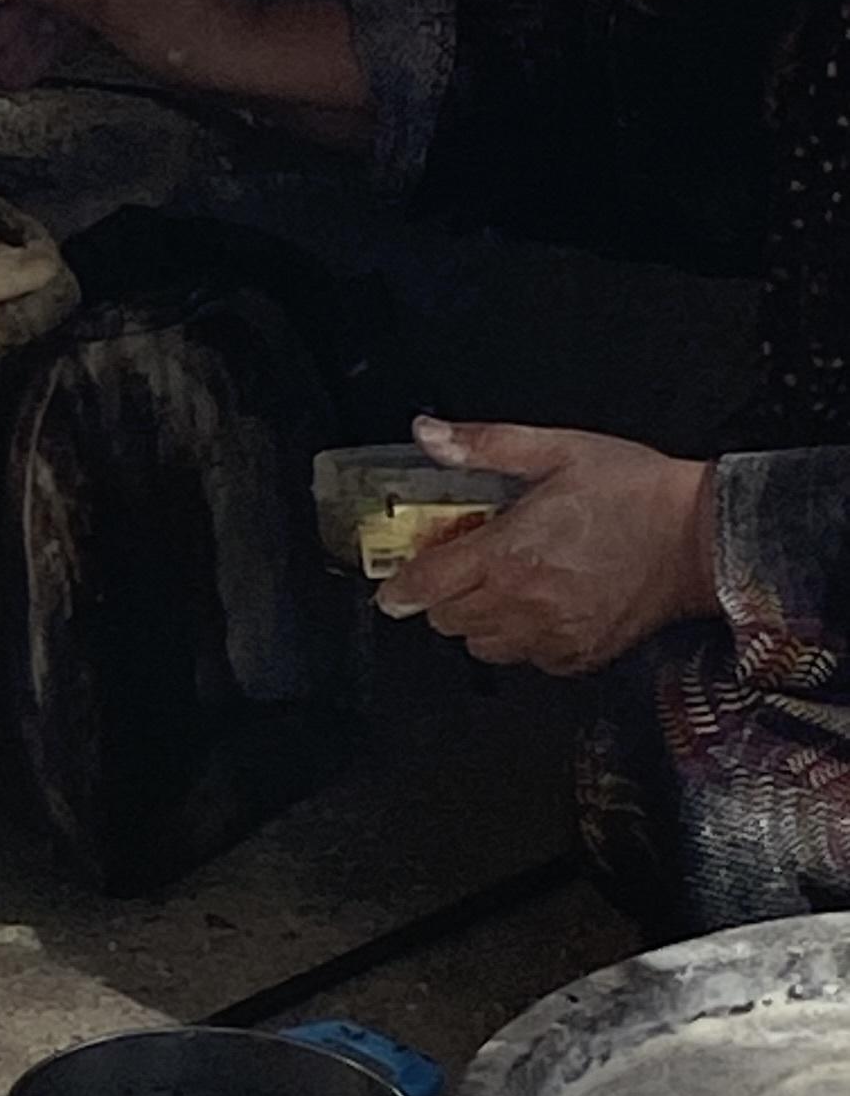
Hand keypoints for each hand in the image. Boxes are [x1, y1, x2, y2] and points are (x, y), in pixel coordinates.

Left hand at [376, 417, 718, 674]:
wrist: (701, 537)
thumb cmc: (634, 490)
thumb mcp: (558, 449)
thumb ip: (486, 446)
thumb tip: (429, 435)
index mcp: (506, 553)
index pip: (425, 586)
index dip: (400, 589)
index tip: (394, 587)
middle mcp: (520, 603)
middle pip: (447, 622)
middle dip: (445, 596)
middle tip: (468, 565)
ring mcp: (548, 636)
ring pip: (481, 647)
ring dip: (480, 621)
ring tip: (505, 586)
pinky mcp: (576, 656)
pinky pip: (526, 660)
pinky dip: (522, 639)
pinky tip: (542, 605)